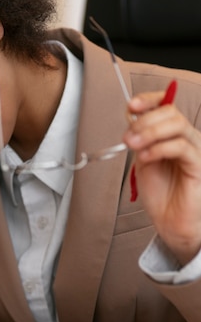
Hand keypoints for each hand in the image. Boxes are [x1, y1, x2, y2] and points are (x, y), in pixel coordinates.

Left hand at [123, 88, 200, 264]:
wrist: (170, 221)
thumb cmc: (160, 193)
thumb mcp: (143, 160)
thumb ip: (139, 140)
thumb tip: (130, 119)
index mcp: (172, 134)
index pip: (166, 104)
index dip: (149, 100)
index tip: (131, 106)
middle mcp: (186, 137)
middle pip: (170, 112)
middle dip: (144, 121)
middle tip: (127, 138)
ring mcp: (194, 149)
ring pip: (177, 125)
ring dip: (150, 132)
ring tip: (133, 146)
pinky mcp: (198, 165)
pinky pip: (181, 147)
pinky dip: (159, 148)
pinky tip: (146, 157)